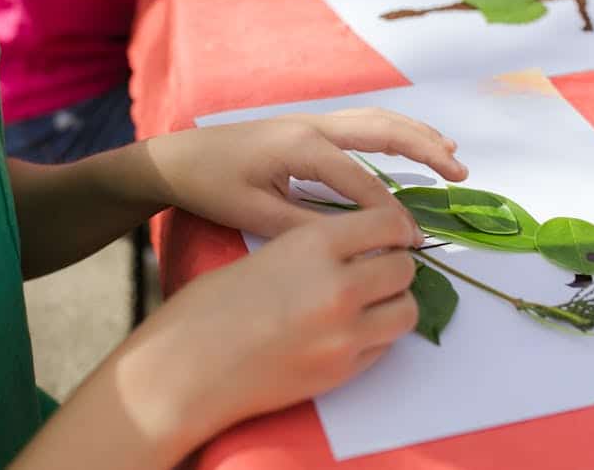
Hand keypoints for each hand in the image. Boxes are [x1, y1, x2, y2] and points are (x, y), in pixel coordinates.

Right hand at [126, 207, 422, 446]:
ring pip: (406, 310)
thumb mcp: (268, 253)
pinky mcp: (342, 371)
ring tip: (370, 304)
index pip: (388, 222)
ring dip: (394, 303)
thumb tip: (362, 247)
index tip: (397, 234)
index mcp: (314, 245)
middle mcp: (338, 285)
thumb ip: (319, 248)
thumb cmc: (211, 307)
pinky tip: (349, 332)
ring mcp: (344, 333)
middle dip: (396, 266)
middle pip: (404, 267)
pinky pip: (385, 347)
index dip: (399, 227)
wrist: (187, 367)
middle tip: (379, 270)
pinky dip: (377, 336)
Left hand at [143, 107, 467, 236]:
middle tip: (461, 174)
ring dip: (417, 133)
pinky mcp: (309, 126)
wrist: (178, 157)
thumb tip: (356, 243)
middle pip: (384, 131)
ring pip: (377, 119)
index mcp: (303, 148)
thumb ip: (307, 227)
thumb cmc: (212, 187)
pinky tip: (411, 141)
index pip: (363, 182)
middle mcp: (314, 126)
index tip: (412, 242)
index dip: (392, 214)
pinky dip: (394, 130)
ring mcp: (313, 120)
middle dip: (426, 150)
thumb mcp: (256, 215)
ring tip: (452, 154)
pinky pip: (363, 123)